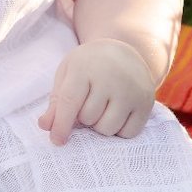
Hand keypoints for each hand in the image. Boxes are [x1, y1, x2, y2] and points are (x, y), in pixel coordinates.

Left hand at [38, 39, 155, 145]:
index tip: (56, 141)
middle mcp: (110, 78)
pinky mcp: (146, 103)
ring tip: (101, 109)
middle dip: (83, 118)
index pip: (70, 101)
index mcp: (84, 67)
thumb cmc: (89, 65)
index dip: (61, 124)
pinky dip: (119, 130)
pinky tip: (117, 114)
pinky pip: (128, 133)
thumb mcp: (68, 74)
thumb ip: (56, 101)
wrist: (123, 51)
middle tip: (88, 103)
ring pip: (108, 128)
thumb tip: (45, 126)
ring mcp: (131, 90)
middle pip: (89, 118)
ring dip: (99, 126)